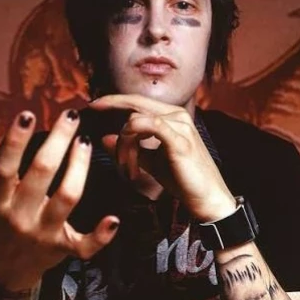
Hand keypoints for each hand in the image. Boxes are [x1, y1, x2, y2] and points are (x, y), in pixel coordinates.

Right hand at [0, 110, 118, 290]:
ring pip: (68, 197)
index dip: (16, 139)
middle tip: (71, 115)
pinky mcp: (62, 248)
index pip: (4, 166)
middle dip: (58, 140)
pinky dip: (100, 236)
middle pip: (42, 173)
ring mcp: (44, 234)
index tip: (29, 114)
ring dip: (79, 167)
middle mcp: (20, 217)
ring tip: (85, 141)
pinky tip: (114, 219)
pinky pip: (84, 247)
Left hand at [89, 94, 236, 220]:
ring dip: (123, 145)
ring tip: (126, 169)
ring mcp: (180, 125)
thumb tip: (105, 138)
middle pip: (135, 102)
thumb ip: (131, 148)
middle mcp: (177, 115)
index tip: (95, 104)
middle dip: (110, 105)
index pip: (139, 101)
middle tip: (92, 109)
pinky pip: (147, 127)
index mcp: (172, 117)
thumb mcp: (151, 162)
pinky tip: (133, 166)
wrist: (208, 199)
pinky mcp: (179, 138)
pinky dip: (132, 146)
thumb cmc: (182, 179)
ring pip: (135, 121)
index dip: (115, 99)